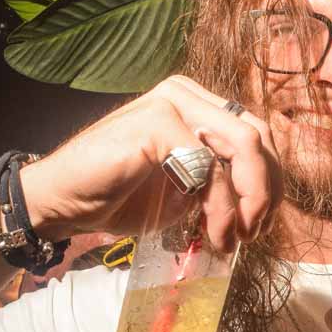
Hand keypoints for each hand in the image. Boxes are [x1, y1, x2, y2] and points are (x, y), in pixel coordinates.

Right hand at [20, 75, 281, 250]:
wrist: (63, 203)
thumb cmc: (117, 198)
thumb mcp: (184, 190)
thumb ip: (219, 181)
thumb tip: (262, 202)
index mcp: (195, 105)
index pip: (256, 134)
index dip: (268, 181)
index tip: (258, 226)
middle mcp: (186, 94)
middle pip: (258, 135)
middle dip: (265, 191)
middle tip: (252, 234)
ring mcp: (171, 102)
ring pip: (244, 145)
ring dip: (248, 199)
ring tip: (233, 237)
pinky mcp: (157, 122)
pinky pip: (209, 164)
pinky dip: (220, 205)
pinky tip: (212, 232)